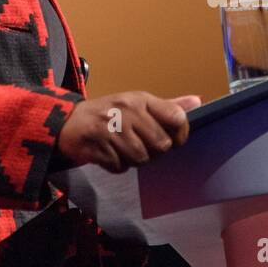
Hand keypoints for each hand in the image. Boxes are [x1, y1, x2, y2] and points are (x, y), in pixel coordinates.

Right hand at [53, 92, 201, 172]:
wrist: (69, 122)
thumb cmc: (109, 113)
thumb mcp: (138, 104)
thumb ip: (168, 107)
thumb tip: (198, 102)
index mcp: (140, 99)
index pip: (177, 118)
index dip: (180, 135)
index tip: (172, 139)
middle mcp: (127, 111)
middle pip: (161, 145)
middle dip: (153, 151)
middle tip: (140, 144)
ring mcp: (112, 128)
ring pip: (141, 158)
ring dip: (133, 159)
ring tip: (123, 148)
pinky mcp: (98, 146)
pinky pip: (121, 167)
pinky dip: (117, 165)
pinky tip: (110, 153)